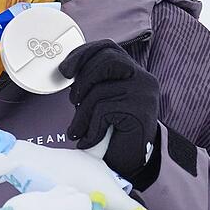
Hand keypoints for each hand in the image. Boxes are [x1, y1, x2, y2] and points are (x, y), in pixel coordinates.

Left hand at [59, 39, 158, 177]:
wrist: (131, 161)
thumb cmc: (112, 129)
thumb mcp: (103, 99)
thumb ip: (93, 82)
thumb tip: (66, 70)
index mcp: (133, 71)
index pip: (108, 48)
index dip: (83, 53)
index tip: (65, 70)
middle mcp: (143, 78)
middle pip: (104, 62)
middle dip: (81, 81)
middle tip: (73, 102)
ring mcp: (144, 93)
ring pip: (100, 90)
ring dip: (82, 112)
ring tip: (78, 128)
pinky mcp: (140, 111)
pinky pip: (104, 110)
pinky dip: (90, 127)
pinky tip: (88, 139)